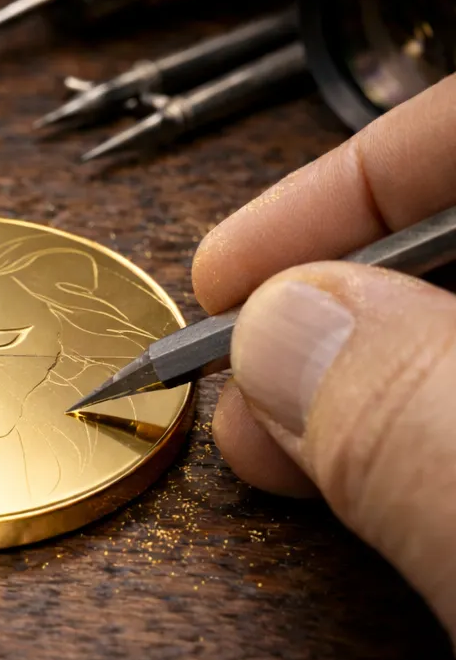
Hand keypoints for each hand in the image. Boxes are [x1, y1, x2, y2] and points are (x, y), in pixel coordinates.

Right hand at [192, 74, 455, 640]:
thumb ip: (423, 424)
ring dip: (346, 379)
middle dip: (324, 299)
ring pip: (447, 333)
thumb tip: (284, 336)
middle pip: (455, 232)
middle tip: (234, 378)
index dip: (337, 184)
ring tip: (270, 445)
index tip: (226, 269)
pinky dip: (399, 432)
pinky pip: (453, 409)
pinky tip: (353, 475)